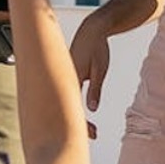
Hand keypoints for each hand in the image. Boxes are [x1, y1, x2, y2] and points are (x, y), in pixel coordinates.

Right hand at [70, 15, 111, 138]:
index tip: (93, 132)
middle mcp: (64, 78)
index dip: (83, 122)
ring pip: (67, 102)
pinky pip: (68, 95)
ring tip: (92, 127)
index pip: (74, 107)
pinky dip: (74, 106)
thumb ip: (95, 89)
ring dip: (77, 115)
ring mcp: (64, 77)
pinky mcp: (67, 76)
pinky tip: (81, 112)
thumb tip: (92, 109)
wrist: (92, 29)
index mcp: (72, 77)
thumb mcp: (100, 69)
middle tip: (94, 134)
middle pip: (67, 108)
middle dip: (79, 123)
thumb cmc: (97, 47)